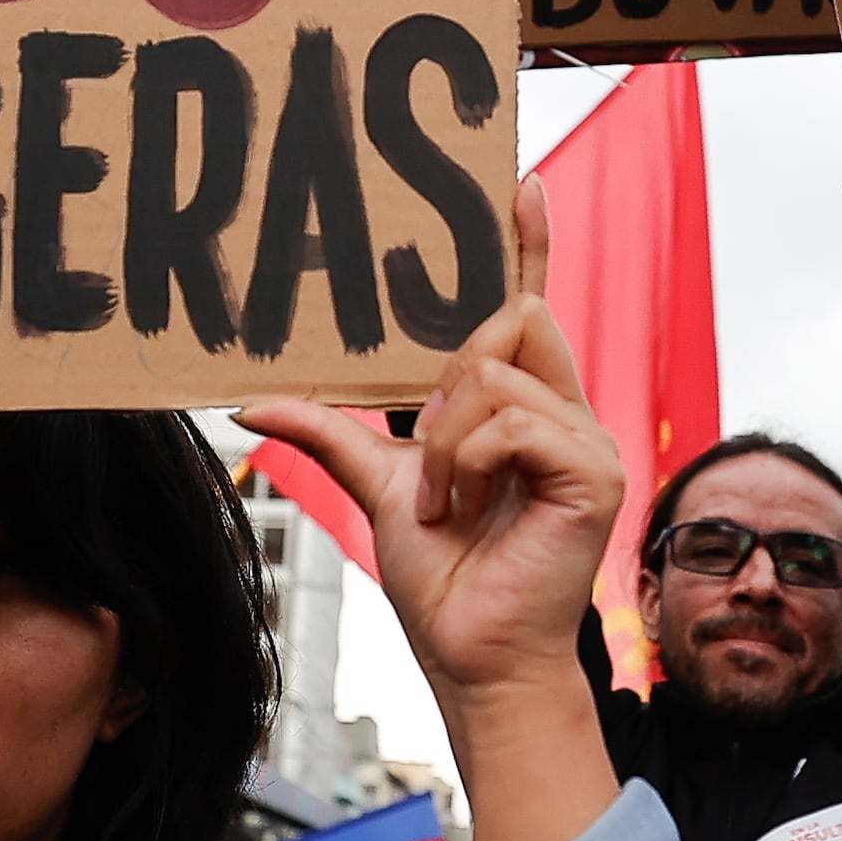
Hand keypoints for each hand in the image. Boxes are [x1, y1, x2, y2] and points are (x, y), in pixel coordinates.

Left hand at [238, 184, 623, 707]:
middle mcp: (565, 413)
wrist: (473, 660)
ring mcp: (587, 439)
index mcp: (525, 408)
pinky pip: (509, 420)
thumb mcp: (377, 487)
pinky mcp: (593, 470)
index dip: (527, 243)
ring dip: (445, 439)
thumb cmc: (444, 582)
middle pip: (511, 318)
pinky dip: (465, 462)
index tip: (518, 181)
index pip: (531, 305)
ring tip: (446, 501)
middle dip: (449, 380)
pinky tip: (466, 508)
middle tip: (430, 454)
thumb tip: (248, 400)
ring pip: (496, 370)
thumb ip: (331, 433)